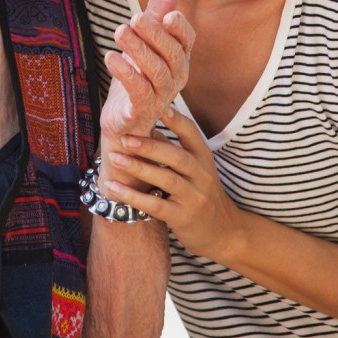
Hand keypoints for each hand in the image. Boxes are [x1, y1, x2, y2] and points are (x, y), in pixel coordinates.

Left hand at [99, 0, 194, 142]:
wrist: (122, 121)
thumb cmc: (136, 77)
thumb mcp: (144, 41)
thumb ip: (157, 12)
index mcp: (178, 59)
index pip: (187, 40)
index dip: (180, 28)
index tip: (168, 15)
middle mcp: (175, 78)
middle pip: (172, 55)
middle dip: (154, 35)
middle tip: (134, 18)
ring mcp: (161, 97)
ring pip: (157, 72)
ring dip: (138, 50)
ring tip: (119, 33)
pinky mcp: (142, 111)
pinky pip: (139, 91)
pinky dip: (126, 73)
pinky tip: (110, 57)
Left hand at [105, 107, 242, 261]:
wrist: (224, 231)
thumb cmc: (203, 193)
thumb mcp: (196, 168)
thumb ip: (174, 149)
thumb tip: (150, 127)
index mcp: (204, 158)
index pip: (191, 133)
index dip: (176, 120)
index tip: (158, 107)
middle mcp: (202, 175)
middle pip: (176, 156)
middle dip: (149, 146)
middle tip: (125, 138)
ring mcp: (194, 197)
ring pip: (165, 179)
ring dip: (138, 168)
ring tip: (114, 158)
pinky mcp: (183, 217)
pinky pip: (156, 205)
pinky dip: (133, 197)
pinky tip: (114, 188)